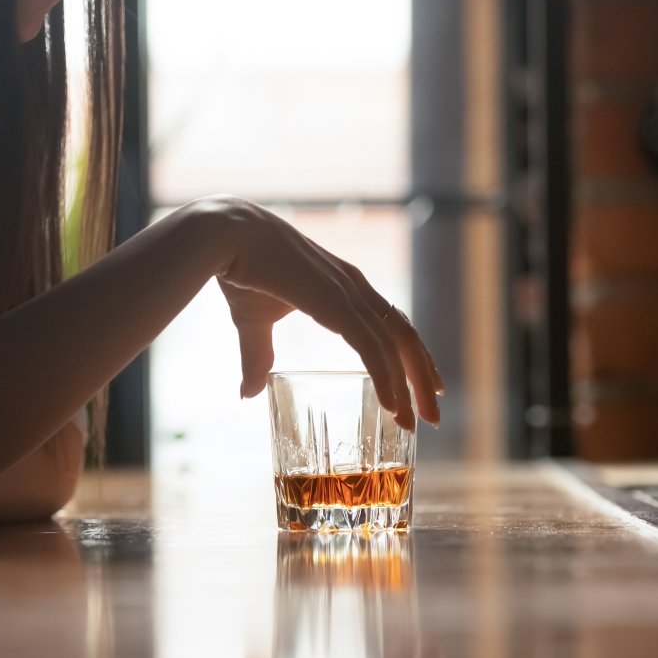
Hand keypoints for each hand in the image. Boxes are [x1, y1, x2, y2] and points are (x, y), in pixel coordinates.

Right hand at [194, 196, 443, 428]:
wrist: (224, 236)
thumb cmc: (239, 270)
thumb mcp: (254, 322)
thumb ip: (258, 356)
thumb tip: (249, 393)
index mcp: (344, 287)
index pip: (391, 323)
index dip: (412, 355)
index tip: (425, 386)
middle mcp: (355, 287)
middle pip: (404, 336)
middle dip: (421, 377)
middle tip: (433, 414)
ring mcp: (348, 292)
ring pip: (396, 344)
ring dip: (409, 386)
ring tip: (417, 421)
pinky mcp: (335, 301)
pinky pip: (371, 346)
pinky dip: (386, 376)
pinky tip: (394, 404)